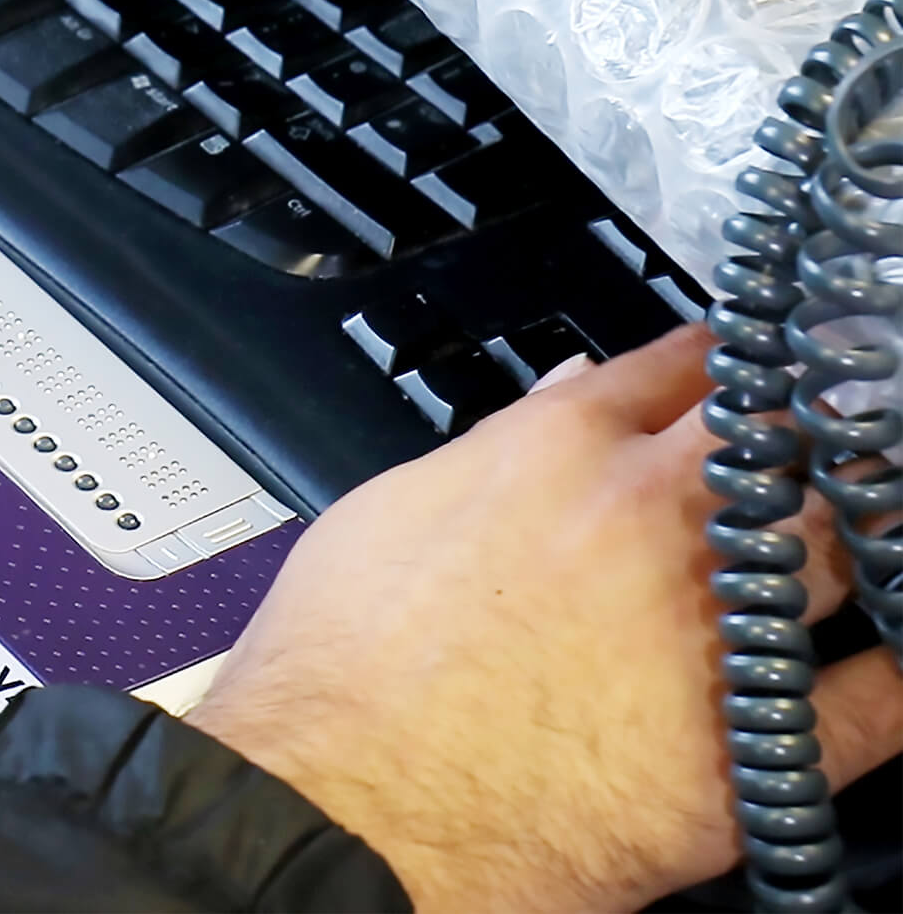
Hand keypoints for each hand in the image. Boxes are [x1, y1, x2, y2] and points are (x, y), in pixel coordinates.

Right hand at [185, 324, 902, 911]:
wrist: (332, 813)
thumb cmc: (333, 678)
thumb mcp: (385, 514)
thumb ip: (493, 449)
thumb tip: (564, 402)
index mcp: (557, 451)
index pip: (681, 366)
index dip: (717, 368)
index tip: (736, 377)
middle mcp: (651, 520)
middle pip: (782, 436)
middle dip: (802, 436)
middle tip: (809, 453)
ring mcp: (714, 628)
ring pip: (846, 542)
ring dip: (857, 533)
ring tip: (859, 536)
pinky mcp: (752, 743)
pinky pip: (878, 699)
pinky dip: (895, 672)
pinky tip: (894, 656)